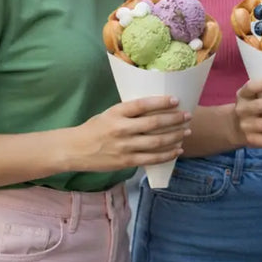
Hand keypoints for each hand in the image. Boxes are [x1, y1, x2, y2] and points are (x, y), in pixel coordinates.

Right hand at [72, 96, 190, 171]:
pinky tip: (178, 149)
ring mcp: (124, 147)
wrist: (73, 150)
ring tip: (187, 132)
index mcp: (116, 113)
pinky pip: (151, 159)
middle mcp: (121, 129)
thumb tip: (157, 108)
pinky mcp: (126, 162)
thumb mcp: (109, 114)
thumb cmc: (94, 128)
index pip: (142, 105)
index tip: (176, 100)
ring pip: (156, 142)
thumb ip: (130, 112)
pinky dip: (167, 154)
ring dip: (175, 136)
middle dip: (175, 120)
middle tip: (188, 116)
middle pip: (154, 124)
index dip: (161, 102)